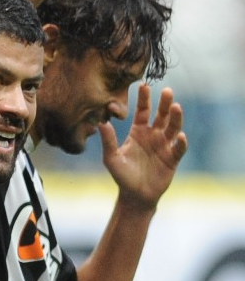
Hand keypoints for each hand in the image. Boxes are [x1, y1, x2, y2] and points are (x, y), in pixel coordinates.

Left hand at [98, 83, 186, 211]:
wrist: (135, 195)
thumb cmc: (122, 175)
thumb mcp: (111, 158)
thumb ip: (108, 141)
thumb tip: (100, 123)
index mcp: (138, 132)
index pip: (143, 111)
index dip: (144, 99)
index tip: (143, 84)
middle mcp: (153, 135)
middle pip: (161, 115)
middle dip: (164, 103)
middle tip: (167, 90)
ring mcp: (164, 146)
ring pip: (173, 128)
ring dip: (175, 118)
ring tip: (176, 107)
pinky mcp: (172, 159)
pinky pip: (178, 148)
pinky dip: (180, 142)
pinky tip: (179, 136)